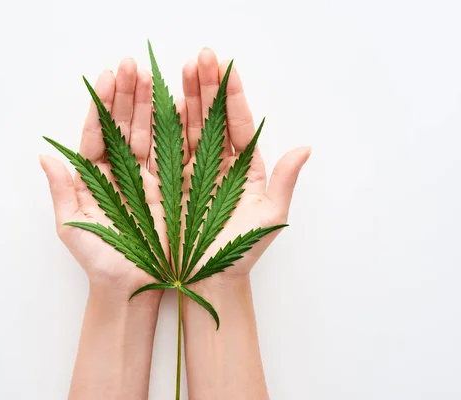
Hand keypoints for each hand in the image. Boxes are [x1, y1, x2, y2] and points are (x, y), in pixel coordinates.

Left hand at [40, 58, 167, 294]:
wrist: (131, 288)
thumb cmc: (98, 261)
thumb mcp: (72, 227)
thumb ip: (61, 191)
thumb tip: (44, 156)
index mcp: (95, 177)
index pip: (97, 133)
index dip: (101, 105)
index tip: (107, 77)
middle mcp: (121, 172)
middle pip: (124, 126)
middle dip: (127, 95)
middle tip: (132, 65)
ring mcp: (147, 178)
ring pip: (148, 134)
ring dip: (149, 105)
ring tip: (152, 76)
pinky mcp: (170, 188)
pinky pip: (172, 154)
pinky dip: (175, 130)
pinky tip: (178, 104)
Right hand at [179, 48, 310, 281]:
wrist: (209, 280)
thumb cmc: (241, 252)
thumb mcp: (269, 218)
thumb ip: (284, 182)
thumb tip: (305, 149)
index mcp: (244, 168)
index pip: (239, 124)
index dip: (233, 96)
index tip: (227, 67)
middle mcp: (218, 164)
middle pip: (212, 118)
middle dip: (207, 86)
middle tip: (201, 57)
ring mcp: (191, 171)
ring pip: (189, 127)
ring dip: (185, 97)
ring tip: (182, 69)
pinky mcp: (168, 182)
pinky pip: (166, 149)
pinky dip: (164, 126)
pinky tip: (164, 102)